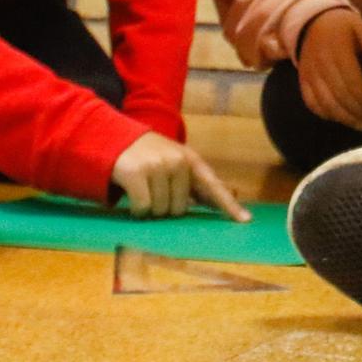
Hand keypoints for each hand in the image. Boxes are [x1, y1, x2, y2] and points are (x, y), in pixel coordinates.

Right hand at [111, 132, 250, 221]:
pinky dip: (137, 211)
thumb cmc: (152, 158)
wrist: (117, 140)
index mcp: (191, 160)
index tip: (245, 221)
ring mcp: (156, 166)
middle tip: (155, 191)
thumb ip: (200, 182)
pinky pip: (143, 209)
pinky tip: (132, 196)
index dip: (229, 205)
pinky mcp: (136, 173)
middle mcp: (177, 161)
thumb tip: (232, 193)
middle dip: (166, 208)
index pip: (213, 186)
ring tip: (144, 190)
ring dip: (150, 209)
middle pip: (180, 209)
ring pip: (160, 211)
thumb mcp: (178, 164)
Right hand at [297, 7, 361, 130]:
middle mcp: (321, 64)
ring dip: (344, 118)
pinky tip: (340, 119)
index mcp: (338, 51)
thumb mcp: (361, 27)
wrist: (312, 20)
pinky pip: (311, 102)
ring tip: (361, 125)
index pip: (352, 83)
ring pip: (325, 103)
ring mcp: (310, 73)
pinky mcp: (303, 79)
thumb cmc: (342, 25)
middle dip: (359, 113)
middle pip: (340, 97)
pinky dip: (325, 114)